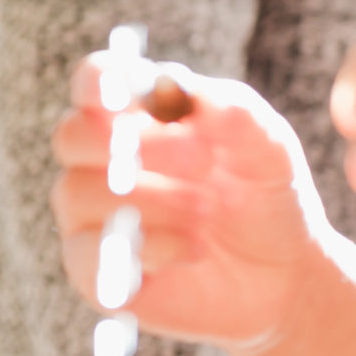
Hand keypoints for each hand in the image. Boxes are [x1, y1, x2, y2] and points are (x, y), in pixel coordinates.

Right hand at [52, 58, 332, 352]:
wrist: (283, 273)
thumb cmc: (266, 195)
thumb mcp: (268, 147)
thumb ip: (233, 112)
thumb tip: (182, 88)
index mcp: (140, 115)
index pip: (97, 82)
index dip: (98, 81)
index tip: (118, 92)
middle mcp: (104, 160)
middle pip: (72, 136)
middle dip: (135, 145)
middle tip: (201, 159)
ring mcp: (93, 216)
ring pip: (79, 193)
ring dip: (153, 199)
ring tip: (209, 210)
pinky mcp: (95, 271)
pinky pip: (89, 252)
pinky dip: (148, 246)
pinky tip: (194, 248)